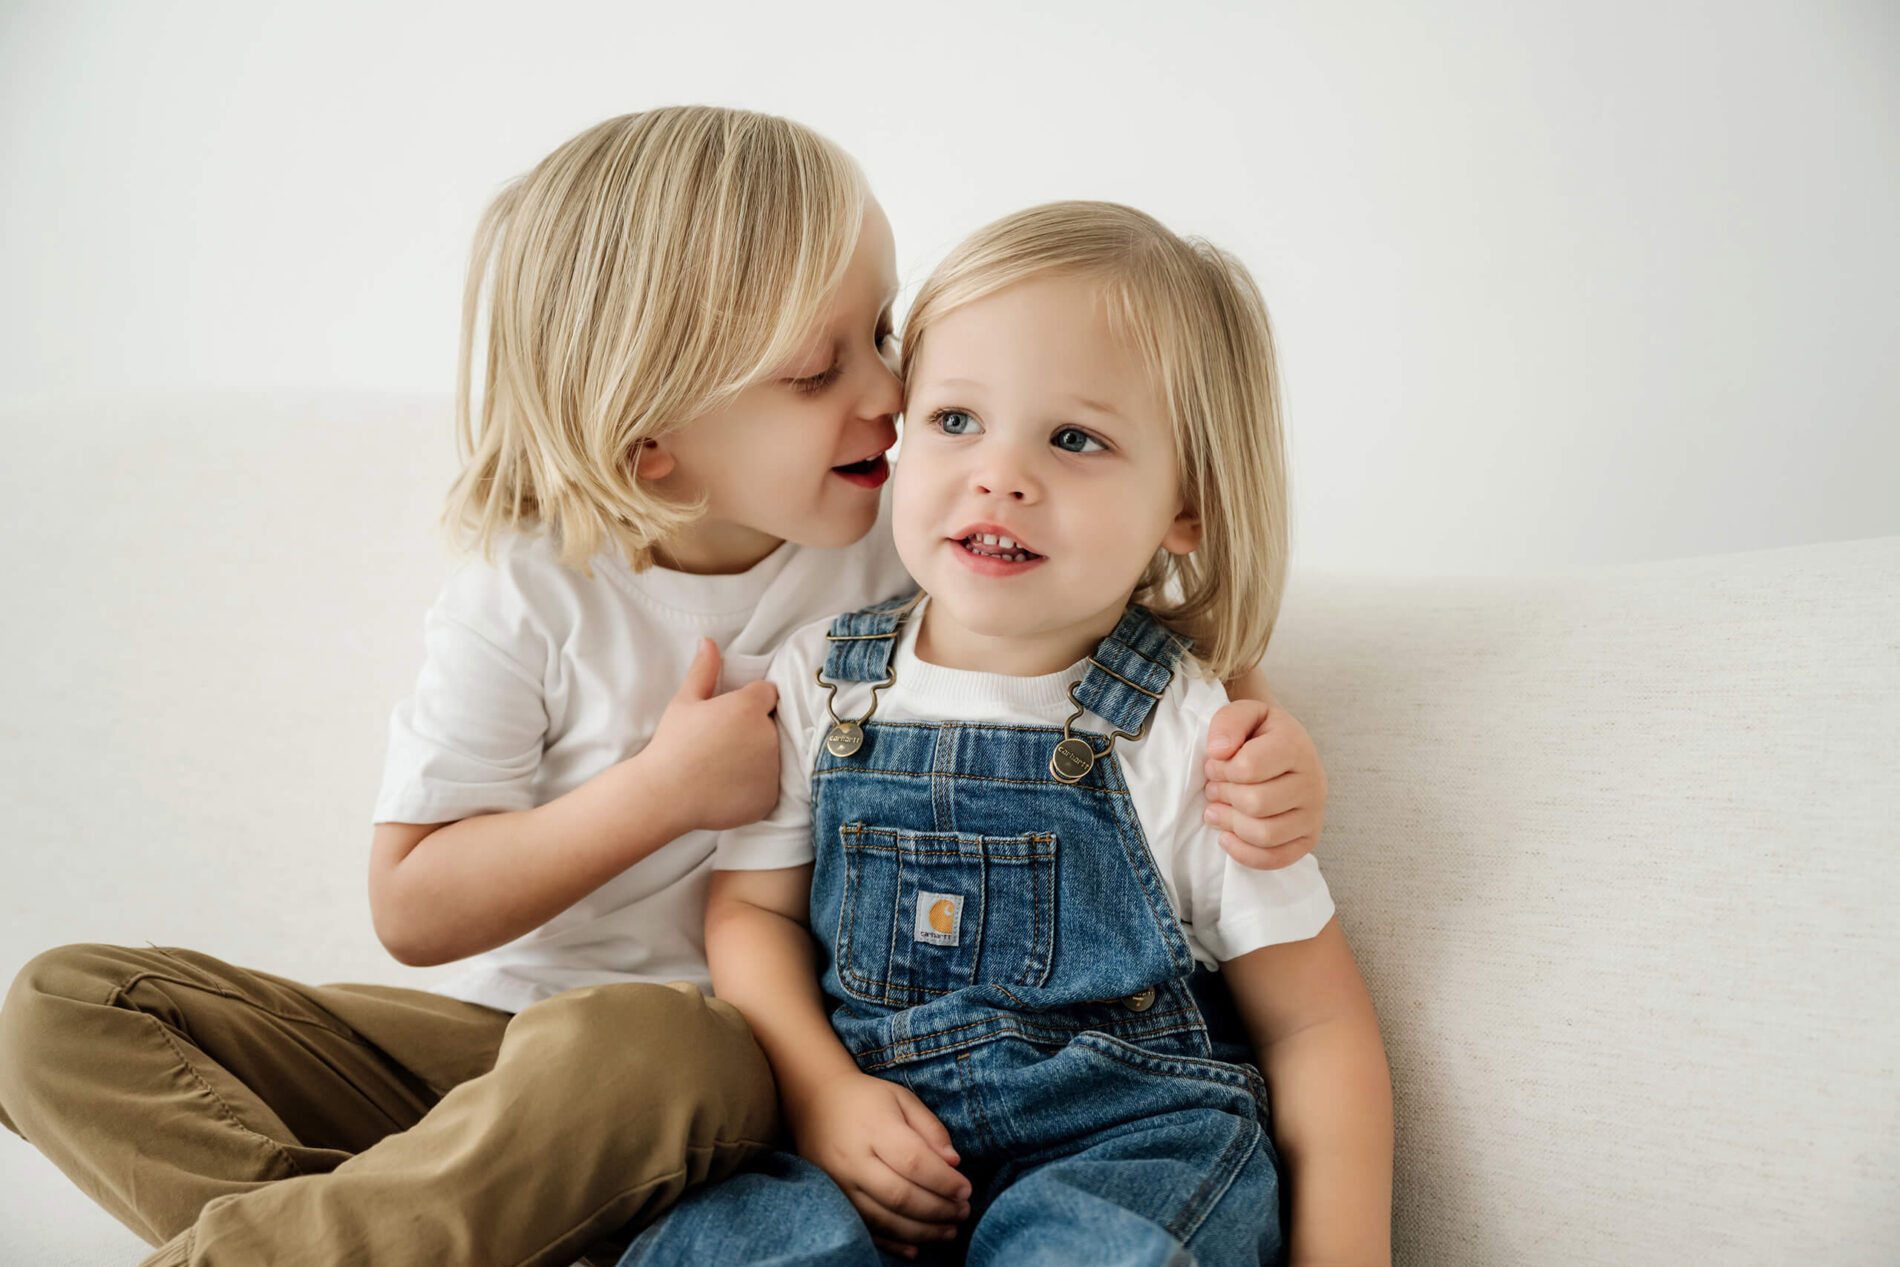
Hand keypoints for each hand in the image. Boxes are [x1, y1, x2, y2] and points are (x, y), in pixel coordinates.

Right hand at [641, 638, 780, 834]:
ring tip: (725, 766)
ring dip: (759, 756)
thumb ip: (704, 670)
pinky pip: (771, 784)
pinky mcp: (770, 797)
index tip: (729, 716)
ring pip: (775, 754)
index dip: (750, 703)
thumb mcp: (684, 702)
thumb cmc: (671, 744)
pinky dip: (757, 785)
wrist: (664, 796)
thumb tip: (708, 641)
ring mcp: (772, 769)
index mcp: (749, 707)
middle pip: (773, 724)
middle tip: (724, 743)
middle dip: (756, 728)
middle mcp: (768, 735)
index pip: (767, 693)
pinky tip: (730, 786)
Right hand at [787, 1071, 970, 1257]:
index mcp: (874, 1127)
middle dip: (938, 1210)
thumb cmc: (866, 1100)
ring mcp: (839, 1184)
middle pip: (900, 1196)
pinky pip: (865, 1229)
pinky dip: (892, 1244)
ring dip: (922, 1231)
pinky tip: (917, 1248)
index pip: (914, 1161)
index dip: (943, 1181)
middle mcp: (853, 1159)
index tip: (966, 1190)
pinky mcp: (832, 1201)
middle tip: (963, 1212)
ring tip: (949, 1230)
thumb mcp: (902, 1099)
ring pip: (884, 1219)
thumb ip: (931, 1129)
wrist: (814, 1102)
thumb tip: (954, 1163)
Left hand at [1204, 697, 1325, 869]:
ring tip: (1216, 811)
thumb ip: (1227, 722)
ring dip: (1230, 825)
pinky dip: (1245, 854)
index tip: (1213, 764)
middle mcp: (1313, 780)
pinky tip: (1226, 837)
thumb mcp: (1243, 713)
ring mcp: (1314, 812)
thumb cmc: (1259, 734)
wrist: (1285, 747)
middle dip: (1223, 797)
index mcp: (1296, 746)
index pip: (1249, 767)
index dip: (1220, 769)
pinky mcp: (1309, 838)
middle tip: (1213, 789)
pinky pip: (1276, 859)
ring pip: (1265, 834)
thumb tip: (1219, 751)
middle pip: (1256, 803)